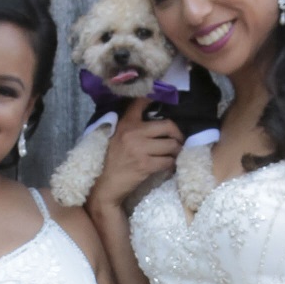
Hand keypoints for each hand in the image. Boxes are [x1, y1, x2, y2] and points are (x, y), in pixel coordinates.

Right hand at [89, 100, 179, 214]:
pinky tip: (169, 165)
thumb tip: (155, 119)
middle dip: (178, 134)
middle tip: (179, 139)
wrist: (106, 184)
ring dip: (176, 151)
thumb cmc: (112, 160)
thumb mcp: (117, 136)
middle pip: (168, 126)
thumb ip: (132, 125)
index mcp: (126, 123)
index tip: (166, 103)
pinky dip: (171, 164)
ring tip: (174, 153)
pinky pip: (168, 161)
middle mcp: (134, 132)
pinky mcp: (145, 165)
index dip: (155, 98)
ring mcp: (140, 149)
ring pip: (171, 145)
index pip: (141, 102)